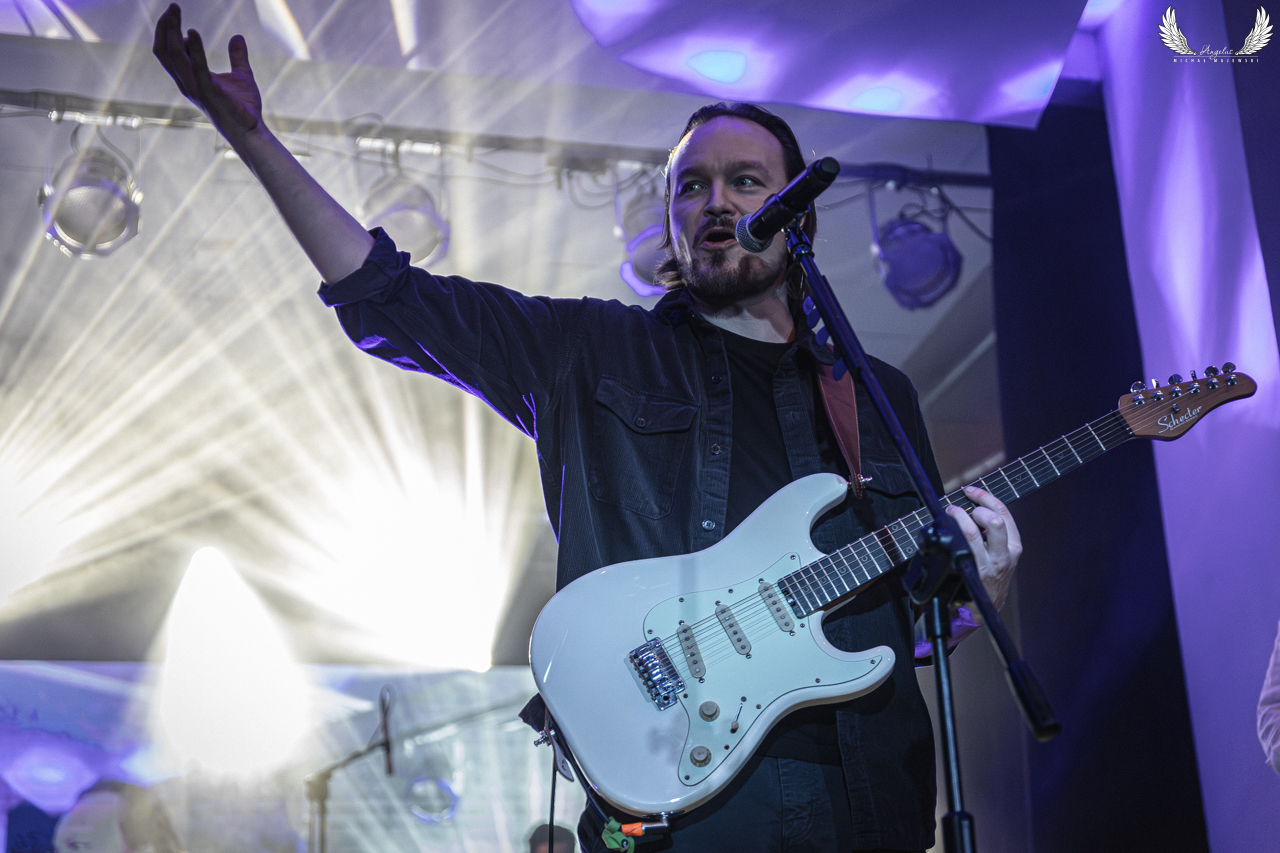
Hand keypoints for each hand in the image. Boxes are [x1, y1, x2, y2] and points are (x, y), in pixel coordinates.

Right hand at [153, 4, 262, 145]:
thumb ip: (237, 57)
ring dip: (173, 32)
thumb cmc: (243, 108)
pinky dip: (195, 49)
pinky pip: (197, 67)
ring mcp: (196, 89)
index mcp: (190, 79)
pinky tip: (194, 32)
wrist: (252, 131)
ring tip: (176, 13)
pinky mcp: (209, 93)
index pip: (168, 52)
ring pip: (174, 56)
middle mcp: (187, 84)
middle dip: (165, 28)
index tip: (175, 13)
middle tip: (172, 6)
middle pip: (165, 51)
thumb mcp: (241, 76)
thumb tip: (238, 37)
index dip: (168, 32)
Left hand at [945, 485, 1021, 609]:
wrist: (984, 609)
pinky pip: (956, 548)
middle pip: (994, 520)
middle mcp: (1003, 555)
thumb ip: (992, 534)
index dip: (985, 497)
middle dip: (975, 508)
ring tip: (950, 516)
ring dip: (958, 518)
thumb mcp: (1000, 554)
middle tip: (960, 508)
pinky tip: (943, 534)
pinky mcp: (969, 572)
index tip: (971, 491)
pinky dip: (947, 536)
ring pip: (972, 533)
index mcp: (1013, 546)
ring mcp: (985, 565)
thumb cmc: (989, 576)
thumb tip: (972, 510)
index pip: (1003, 513)